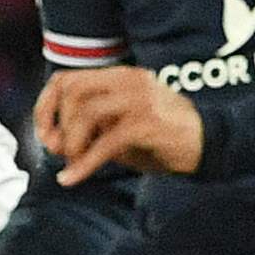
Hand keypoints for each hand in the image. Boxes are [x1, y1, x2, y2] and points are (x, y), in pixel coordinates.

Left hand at [35, 65, 204, 183]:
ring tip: (73, 163)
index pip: (67, 79)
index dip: (46, 105)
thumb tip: (50, 142)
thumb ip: (89, 132)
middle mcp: (128, 81)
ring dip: (71, 143)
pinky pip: (105, 143)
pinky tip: (73, 178)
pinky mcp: (148, 124)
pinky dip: (84, 164)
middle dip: (56, 123)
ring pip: (85, 112)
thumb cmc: (163, 140)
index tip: (44, 133)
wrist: (210, 145)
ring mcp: (140, 99)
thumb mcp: (120, 131)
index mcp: (120, 76)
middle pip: (73, 91)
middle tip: (59, 151)